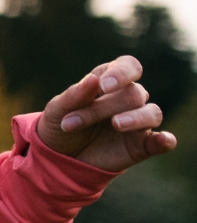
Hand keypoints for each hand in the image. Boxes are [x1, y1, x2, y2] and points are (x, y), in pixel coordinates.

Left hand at [35, 55, 177, 171]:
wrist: (58, 156)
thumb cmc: (59, 123)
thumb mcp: (57, 109)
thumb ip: (74, 95)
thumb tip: (93, 79)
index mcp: (109, 80)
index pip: (128, 66)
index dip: (122, 73)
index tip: (105, 85)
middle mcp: (128, 98)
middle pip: (132, 94)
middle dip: (101, 108)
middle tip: (70, 122)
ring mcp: (138, 121)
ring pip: (152, 113)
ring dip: (134, 118)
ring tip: (115, 124)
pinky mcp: (143, 145)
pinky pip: (163, 141)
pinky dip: (165, 140)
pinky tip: (163, 140)